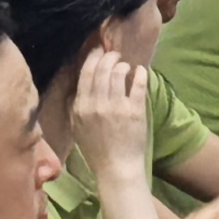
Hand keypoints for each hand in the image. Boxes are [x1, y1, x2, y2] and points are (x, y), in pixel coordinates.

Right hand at [67, 49, 151, 181]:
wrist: (116, 168)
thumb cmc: (96, 150)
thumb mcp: (78, 127)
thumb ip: (77, 106)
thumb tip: (82, 85)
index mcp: (80, 108)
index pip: (86, 73)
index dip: (93, 58)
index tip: (99, 51)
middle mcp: (96, 104)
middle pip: (102, 69)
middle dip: (109, 57)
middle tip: (115, 55)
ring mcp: (116, 107)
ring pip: (118, 73)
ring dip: (123, 65)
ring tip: (126, 67)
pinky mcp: (135, 110)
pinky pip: (137, 84)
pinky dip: (140, 74)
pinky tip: (141, 71)